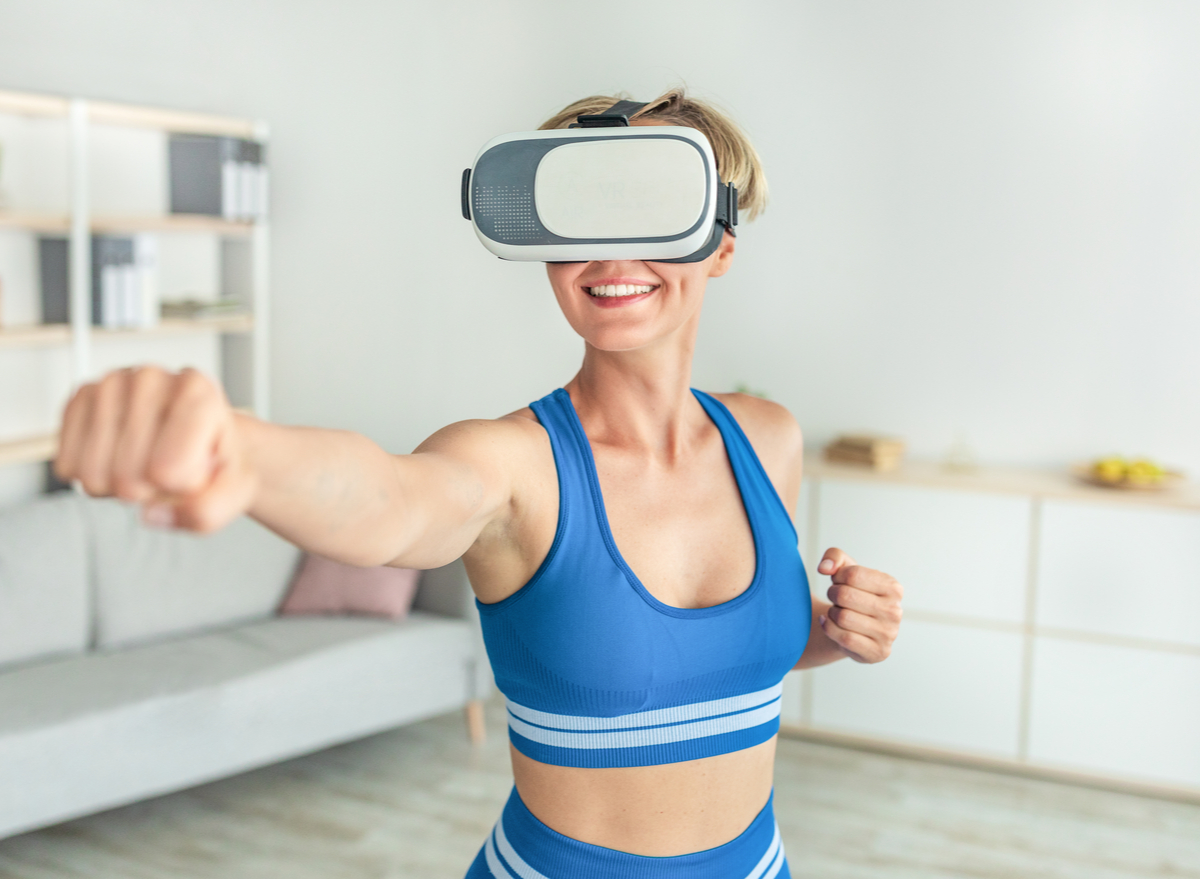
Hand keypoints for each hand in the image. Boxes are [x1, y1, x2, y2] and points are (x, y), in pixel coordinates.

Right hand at [54, 367, 256, 532]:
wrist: (203, 437)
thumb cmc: (217, 458)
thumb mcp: (237, 491)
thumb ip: (208, 512)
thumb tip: (151, 514)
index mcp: (198, 392)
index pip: (167, 472)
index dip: (183, 487)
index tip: (199, 468)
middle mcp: (152, 378)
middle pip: (127, 478)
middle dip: (150, 489)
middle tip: (171, 468)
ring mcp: (111, 384)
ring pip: (93, 476)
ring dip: (120, 484)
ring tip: (148, 461)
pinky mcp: (80, 399)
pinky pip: (68, 466)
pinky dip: (95, 475)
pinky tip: (120, 456)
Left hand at [816, 547, 902, 662]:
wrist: (855, 628)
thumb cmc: (853, 595)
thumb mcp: (846, 570)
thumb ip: (835, 557)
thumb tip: (824, 568)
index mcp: (893, 587)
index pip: (853, 574)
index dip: (838, 577)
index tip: (839, 582)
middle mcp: (895, 611)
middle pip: (845, 595)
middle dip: (832, 595)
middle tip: (835, 598)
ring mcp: (889, 634)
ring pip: (842, 617)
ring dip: (831, 613)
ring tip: (837, 612)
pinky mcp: (878, 652)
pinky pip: (844, 638)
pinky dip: (829, 629)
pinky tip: (829, 624)